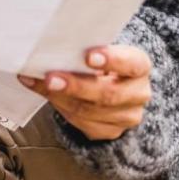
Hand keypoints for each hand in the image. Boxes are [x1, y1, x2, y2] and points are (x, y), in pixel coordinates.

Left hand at [17, 44, 151, 140]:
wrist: (110, 84)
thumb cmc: (100, 61)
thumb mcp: (99, 49)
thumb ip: (84, 49)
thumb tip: (51, 48)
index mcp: (139, 66)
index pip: (131, 63)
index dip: (112, 60)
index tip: (88, 56)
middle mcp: (138, 93)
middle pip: (108, 94)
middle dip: (76, 86)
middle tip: (50, 78)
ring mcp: (127, 116)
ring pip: (90, 111)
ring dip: (60, 97)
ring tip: (39, 84)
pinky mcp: (111, 131)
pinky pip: (82, 123)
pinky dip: (60, 107)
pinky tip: (45, 94)